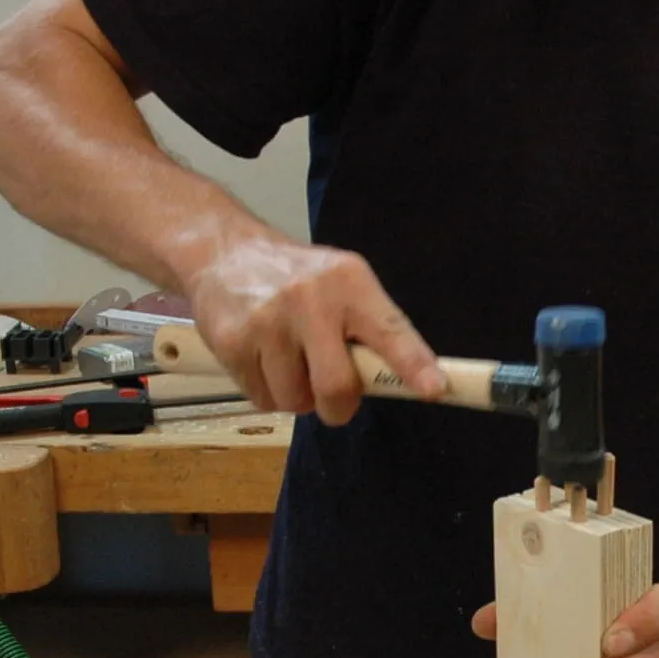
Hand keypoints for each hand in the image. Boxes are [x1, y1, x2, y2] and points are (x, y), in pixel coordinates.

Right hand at [182, 234, 443, 424]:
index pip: (388, 328)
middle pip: (336, 385)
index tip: (435, 389)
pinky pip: (263, 400)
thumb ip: (369, 329)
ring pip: (295, 401)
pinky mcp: (232, 343)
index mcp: (349, 281)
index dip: (413, 363)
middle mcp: (309, 299)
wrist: (223, 251)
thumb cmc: (297, 278)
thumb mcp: (342, 284)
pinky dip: (268, 392)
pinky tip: (263, 359)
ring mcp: (267, 321)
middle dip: (338, 406)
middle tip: (335, 398)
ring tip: (290, 362)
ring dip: (298, 397)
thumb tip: (399, 383)